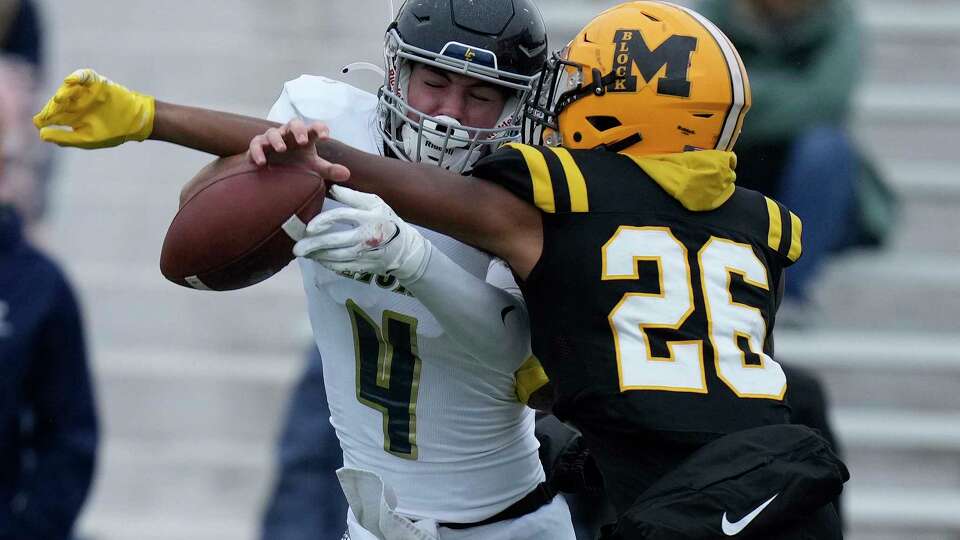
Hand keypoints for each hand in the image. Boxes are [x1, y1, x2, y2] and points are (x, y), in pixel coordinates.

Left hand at [33, 68, 155, 147]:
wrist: (135, 122)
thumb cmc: (112, 132)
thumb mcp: (86, 139)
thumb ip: (64, 138)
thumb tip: (41, 135)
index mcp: (72, 118)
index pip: (52, 116)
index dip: (43, 118)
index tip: (39, 122)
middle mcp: (75, 104)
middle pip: (58, 102)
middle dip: (52, 107)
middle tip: (50, 113)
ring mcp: (85, 93)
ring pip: (68, 89)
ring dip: (63, 93)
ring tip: (59, 100)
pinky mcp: (96, 83)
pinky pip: (83, 76)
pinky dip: (76, 76)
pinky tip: (70, 81)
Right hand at [247, 118, 349, 181]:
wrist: (274, 171)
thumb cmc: (296, 165)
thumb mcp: (313, 168)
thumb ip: (329, 170)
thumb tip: (346, 173)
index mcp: (305, 137)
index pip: (315, 128)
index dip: (320, 128)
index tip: (326, 137)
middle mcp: (289, 135)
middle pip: (294, 123)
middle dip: (298, 130)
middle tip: (302, 141)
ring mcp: (273, 139)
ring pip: (273, 132)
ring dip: (277, 139)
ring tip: (282, 149)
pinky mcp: (259, 146)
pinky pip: (256, 144)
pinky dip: (258, 151)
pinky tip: (262, 162)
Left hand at [293, 185, 430, 281]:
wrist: (406, 249)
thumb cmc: (387, 221)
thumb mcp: (375, 204)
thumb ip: (353, 196)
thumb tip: (332, 188)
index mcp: (369, 217)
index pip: (341, 217)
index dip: (323, 221)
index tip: (309, 227)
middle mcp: (367, 237)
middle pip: (335, 241)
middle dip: (313, 245)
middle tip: (296, 248)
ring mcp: (366, 254)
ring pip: (336, 257)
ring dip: (317, 255)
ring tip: (303, 253)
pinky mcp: (365, 267)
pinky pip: (342, 267)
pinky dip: (328, 264)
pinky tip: (318, 259)